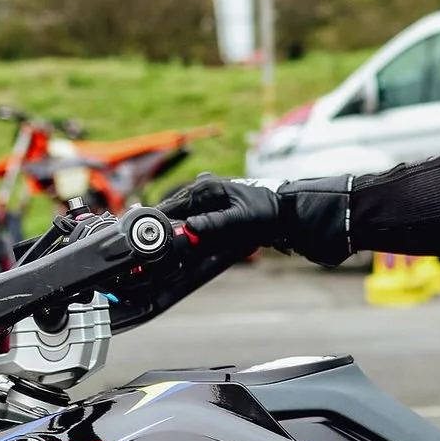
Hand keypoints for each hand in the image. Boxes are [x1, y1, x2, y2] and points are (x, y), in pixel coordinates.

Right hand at [155, 175, 280, 261]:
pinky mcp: (214, 206)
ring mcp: (208, 197)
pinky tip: (203, 245)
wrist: (286, 211)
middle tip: (177, 252)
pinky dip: (199, 235)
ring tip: (196, 249)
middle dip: (177, 233)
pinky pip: (198, 222)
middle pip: (177, 215)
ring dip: (189, 236)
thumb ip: (213, 223)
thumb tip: (189, 226)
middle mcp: (202, 188)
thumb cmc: (266, 212)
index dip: (161, 225)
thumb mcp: (239, 220)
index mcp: (204, 187)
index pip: (171, 206)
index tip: (153, 242)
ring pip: (187, 220)